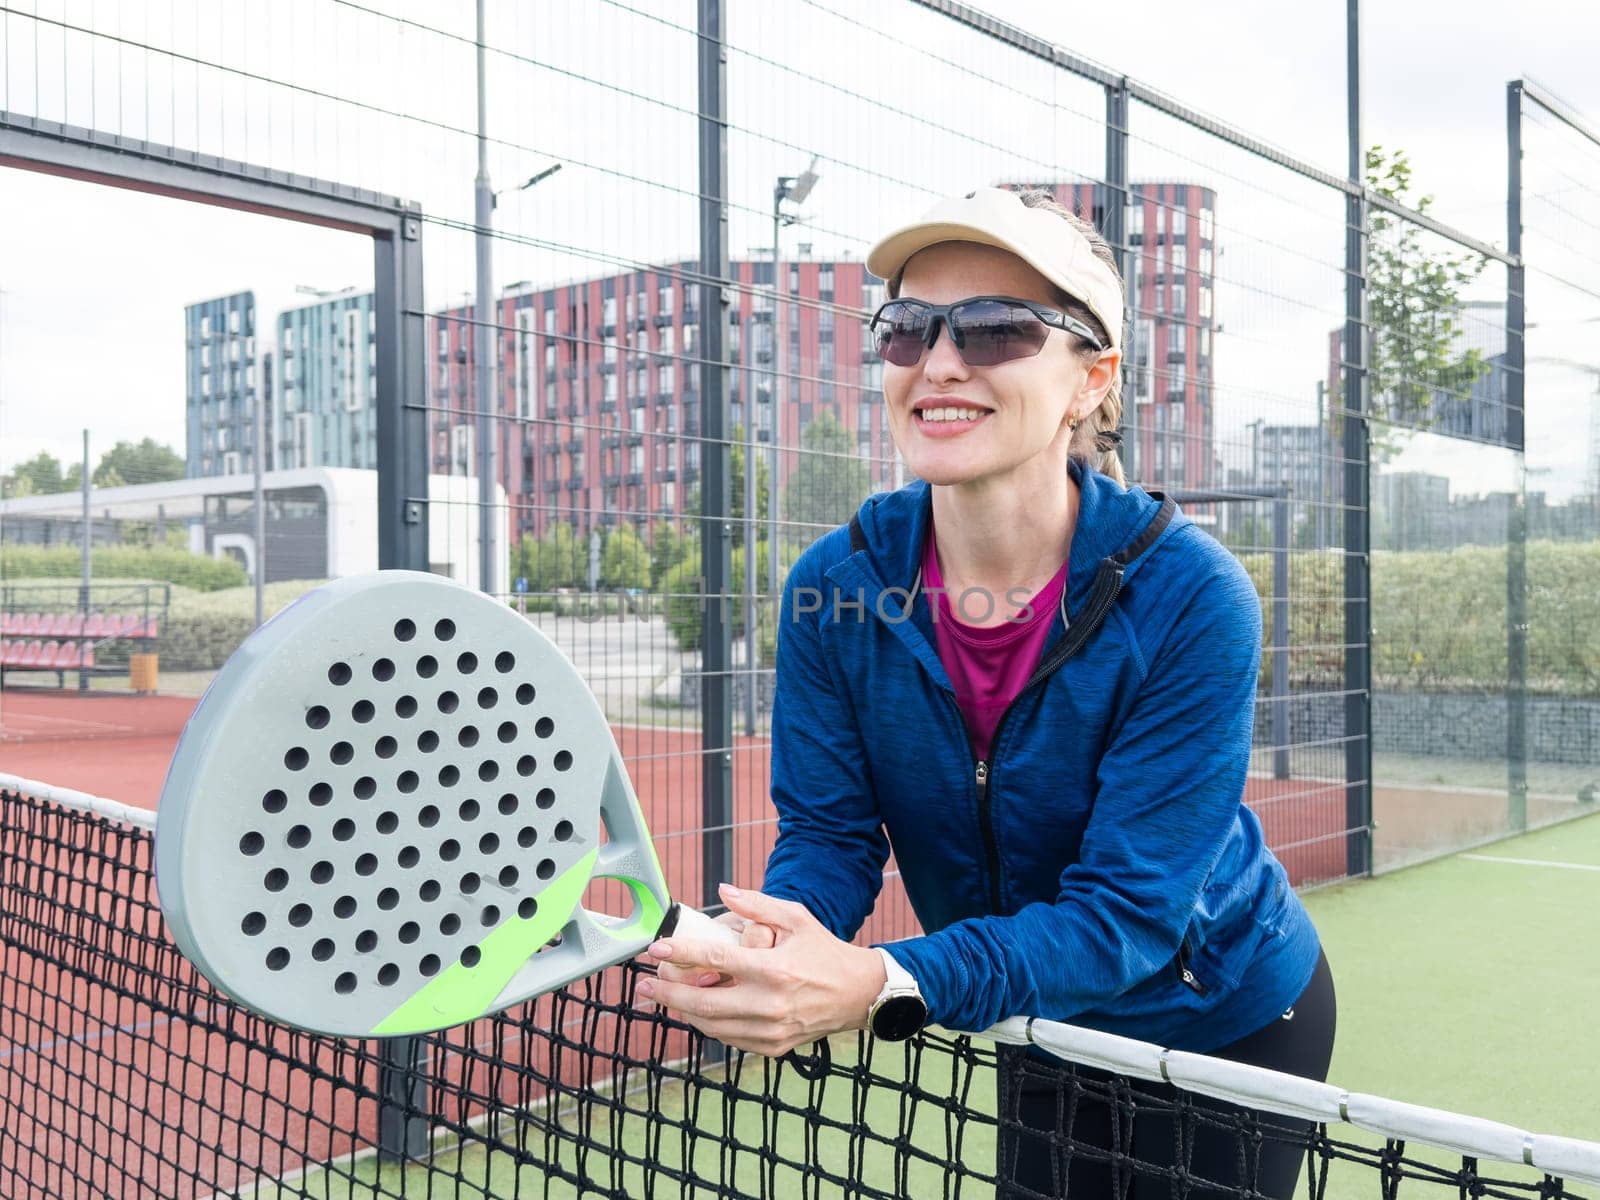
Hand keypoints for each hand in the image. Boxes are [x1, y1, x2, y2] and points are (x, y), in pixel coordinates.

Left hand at [635, 883, 886, 1057]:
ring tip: (665, 998)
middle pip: (703, 1003)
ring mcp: (771, 1030)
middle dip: (668, 995)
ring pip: (712, 1026)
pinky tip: (697, 1012)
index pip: (715, 961)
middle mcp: (770, 1003)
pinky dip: (709, 1025)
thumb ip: (757, 905)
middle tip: (645, 986)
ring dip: (684, 1012)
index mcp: (774, 969)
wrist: (857, 994)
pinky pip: (729, 1039)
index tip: (655, 950)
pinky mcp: (773, 1047)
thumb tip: (722, 892)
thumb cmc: (824, 951)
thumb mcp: (796, 918)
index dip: (680, 955)